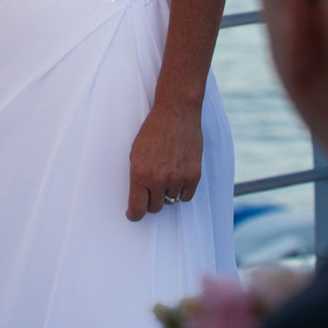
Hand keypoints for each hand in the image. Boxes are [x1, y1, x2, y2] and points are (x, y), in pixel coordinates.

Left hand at [127, 102, 202, 220]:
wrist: (176, 113)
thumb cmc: (153, 130)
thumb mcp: (135, 153)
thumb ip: (137, 176)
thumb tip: (138, 197)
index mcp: (140, 174)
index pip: (137, 209)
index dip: (134, 214)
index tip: (134, 214)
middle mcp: (159, 180)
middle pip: (154, 208)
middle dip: (151, 201)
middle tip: (151, 189)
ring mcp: (178, 179)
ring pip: (171, 201)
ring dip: (167, 193)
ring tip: (166, 174)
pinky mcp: (193, 176)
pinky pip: (186, 197)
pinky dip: (182, 191)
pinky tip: (178, 178)